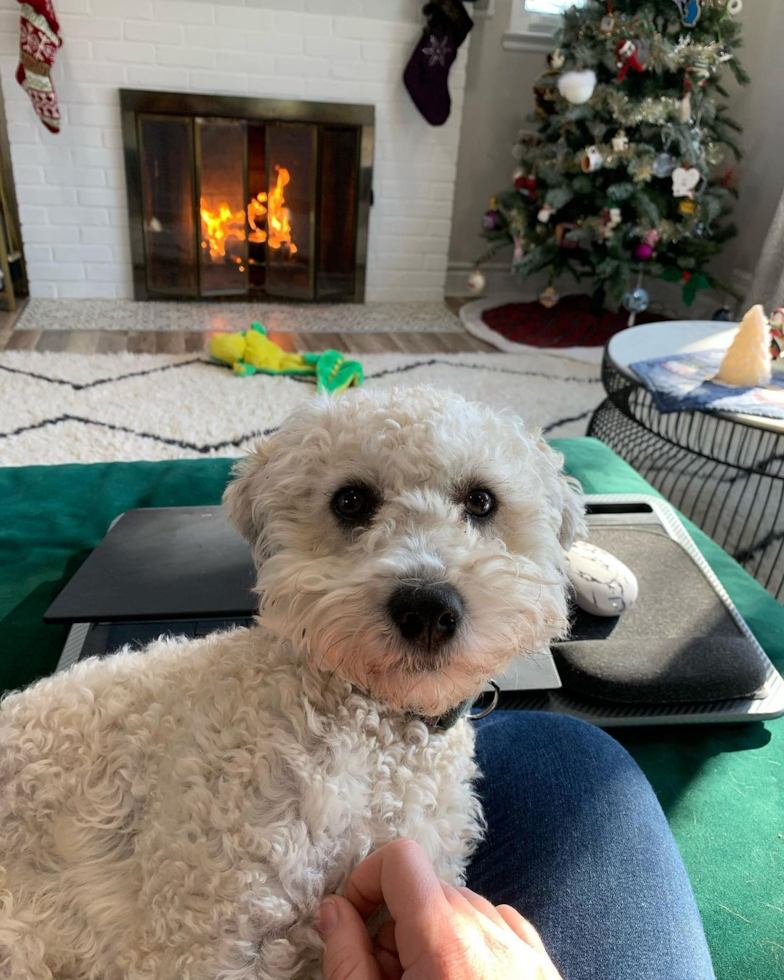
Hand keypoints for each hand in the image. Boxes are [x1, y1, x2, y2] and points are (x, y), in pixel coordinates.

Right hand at [319, 839, 561, 979]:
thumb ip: (346, 958)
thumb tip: (335, 909)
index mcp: (444, 936)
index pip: (400, 858)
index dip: (366, 881)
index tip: (353, 922)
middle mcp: (490, 930)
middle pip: (428, 887)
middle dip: (395, 921)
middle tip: (383, 975)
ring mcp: (524, 949)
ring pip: (464, 905)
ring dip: (432, 934)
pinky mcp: (545, 967)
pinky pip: (501, 926)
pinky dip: (474, 943)